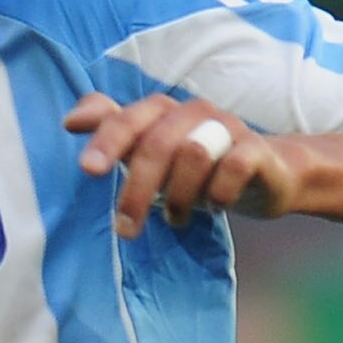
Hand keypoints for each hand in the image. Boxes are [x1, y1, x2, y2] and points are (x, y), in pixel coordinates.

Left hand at [63, 91, 305, 237]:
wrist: (270, 172)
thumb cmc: (199, 165)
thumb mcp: (152, 151)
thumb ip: (115, 132)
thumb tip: (71, 120)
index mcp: (163, 112)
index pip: (128, 119)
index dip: (107, 141)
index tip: (88, 170)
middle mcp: (194, 113)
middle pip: (156, 144)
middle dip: (137, 190)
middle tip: (126, 229)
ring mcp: (228, 129)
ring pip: (193, 154)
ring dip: (178, 197)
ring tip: (174, 220)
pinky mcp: (256, 151)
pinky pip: (234, 167)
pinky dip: (218, 193)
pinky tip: (214, 208)